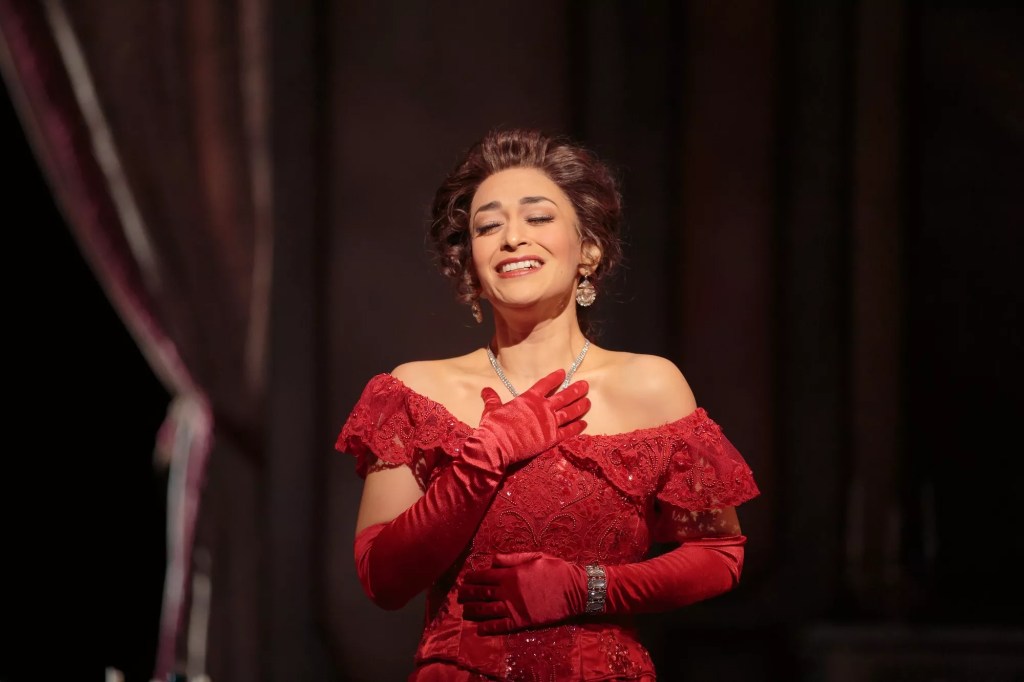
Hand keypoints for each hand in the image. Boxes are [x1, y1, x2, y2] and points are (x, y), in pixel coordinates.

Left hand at [458, 552, 587, 634]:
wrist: (575, 590)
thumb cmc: (556, 570)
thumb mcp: (535, 556)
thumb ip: (512, 558)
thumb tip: (492, 559)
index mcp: (512, 573)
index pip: (484, 576)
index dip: (471, 578)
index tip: (464, 580)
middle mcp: (509, 590)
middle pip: (482, 593)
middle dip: (467, 594)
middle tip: (458, 596)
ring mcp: (515, 607)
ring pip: (487, 610)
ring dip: (473, 611)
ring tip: (464, 611)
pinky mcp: (523, 621)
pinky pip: (501, 626)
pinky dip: (488, 628)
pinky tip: (480, 629)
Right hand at [471, 369, 589, 471]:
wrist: (496, 445)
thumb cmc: (493, 426)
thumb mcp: (491, 409)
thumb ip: (492, 399)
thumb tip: (485, 390)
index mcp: (529, 398)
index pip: (545, 384)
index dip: (555, 378)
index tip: (563, 373)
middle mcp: (542, 408)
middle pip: (563, 397)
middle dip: (575, 390)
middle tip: (585, 385)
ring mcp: (549, 423)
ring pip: (569, 413)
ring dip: (580, 407)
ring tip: (588, 402)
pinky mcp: (551, 438)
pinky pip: (568, 431)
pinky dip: (577, 427)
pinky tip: (584, 424)